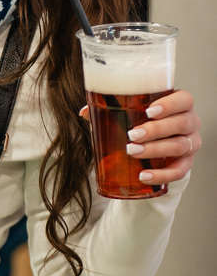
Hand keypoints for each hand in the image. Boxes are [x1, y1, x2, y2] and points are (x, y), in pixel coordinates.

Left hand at [80, 89, 200, 185]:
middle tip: (132, 135)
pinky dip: (162, 175)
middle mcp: (190, 122)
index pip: (184, 99)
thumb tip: (85, 112)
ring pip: (180, 146)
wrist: (157, 147)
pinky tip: (144, 175)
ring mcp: (191, 143)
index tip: (149, 111)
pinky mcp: (187, 164)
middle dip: (156, 130)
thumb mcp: (132, 113)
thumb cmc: (144, 122)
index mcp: (180, 104)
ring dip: (155, 149)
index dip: (170, 104)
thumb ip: (110, 110)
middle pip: (181, 123)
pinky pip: (179, 171)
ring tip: (133, 152)